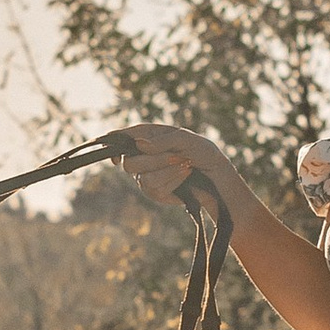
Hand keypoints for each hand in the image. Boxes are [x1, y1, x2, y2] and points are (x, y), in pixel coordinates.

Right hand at [113, 125, 239, 214]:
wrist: (216, 177)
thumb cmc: (202, 152)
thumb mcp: (185, 138)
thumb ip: (162, 141)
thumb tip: (140, 144)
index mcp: (148, 137)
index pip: (122, 137)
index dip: (113, 142)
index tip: (114, 150)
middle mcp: (143, 156)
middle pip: (129, 162)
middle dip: (155, 160)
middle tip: (177, 156)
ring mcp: (146, 176)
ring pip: (142, 178)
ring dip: (167, 170)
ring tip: (185, 165)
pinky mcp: (154, 192)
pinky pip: (155, 188)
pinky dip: (172, 180)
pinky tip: (185, 176)